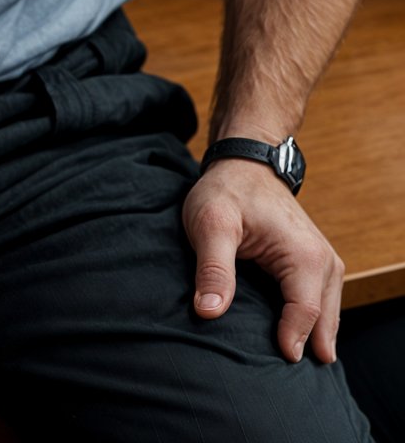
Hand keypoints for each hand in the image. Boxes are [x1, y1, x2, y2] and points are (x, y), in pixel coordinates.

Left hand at [182, 158, 343, 363]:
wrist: (244, 161)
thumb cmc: (227, 190)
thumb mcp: (211, 223)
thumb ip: (213, 267)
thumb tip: (209, 312)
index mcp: (304, 255)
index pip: (304, 314)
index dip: (290, 341)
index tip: (276, 361)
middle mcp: (324, 260)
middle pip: (323, 321)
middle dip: (308, 347)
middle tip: (286, 376)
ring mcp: (324, 261)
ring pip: (326, 315)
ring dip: (313, 337)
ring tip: (290, 365)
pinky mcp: (316, 262)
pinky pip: (321, 303)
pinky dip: (312, 321)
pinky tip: (294, 338)